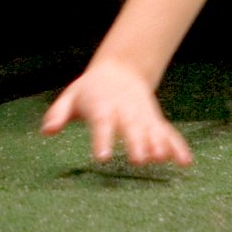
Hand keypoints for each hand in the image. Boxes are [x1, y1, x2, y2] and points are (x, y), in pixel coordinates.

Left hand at [41, 59, 192, 166]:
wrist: (121, 69)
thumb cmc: (91, 90)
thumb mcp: (72, 96)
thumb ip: (59, 112)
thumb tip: (46, 131)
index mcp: (103, 106)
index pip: (102, 123)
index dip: (102, 139)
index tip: (102, 157)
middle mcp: (125, 111)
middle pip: (131, 127)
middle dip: (136, 143)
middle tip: (139, 160)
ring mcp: (142, 116)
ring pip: (152, 130)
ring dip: (158, 144)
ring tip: (162, 159)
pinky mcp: (154, 121)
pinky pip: (168, 134)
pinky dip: (177, 146)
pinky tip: (185, 162)